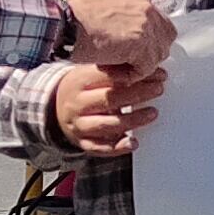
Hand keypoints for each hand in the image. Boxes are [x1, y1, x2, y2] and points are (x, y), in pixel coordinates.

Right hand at [47, 59, 165, 157]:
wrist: (55, 108)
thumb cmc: (81, 89)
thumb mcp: (89, 73)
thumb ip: (113, 71)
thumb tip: (148, 66)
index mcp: (78, 82)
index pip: (107, 77)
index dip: (133, 75)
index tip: (155, 74)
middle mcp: (77, 104)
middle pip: (109, 99)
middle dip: (138, 94)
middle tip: (158, 90)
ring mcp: (78, 125)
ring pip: (107, 124)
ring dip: (133, 120)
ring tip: (152, 113)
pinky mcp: (82, 142)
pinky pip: (100, 147)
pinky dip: (118, 147)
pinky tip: (133, 142)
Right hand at [65, 0, 173, 76]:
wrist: (63, 22)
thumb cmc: (77, 22)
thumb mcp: (111, 16)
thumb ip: (130, 25)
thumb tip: (142, 46)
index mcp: (141, 3)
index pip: (164, 28)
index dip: (152, 46)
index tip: (136, 56)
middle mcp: (148, 11)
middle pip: (165, 44)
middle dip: (149, 57)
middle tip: (126, 64)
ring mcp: (146, 26)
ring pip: (156, 58)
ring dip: (138, 67)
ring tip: (115, 67)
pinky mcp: (140, 42)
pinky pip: (145, 68)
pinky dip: (130, 75)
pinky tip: (112, 70)